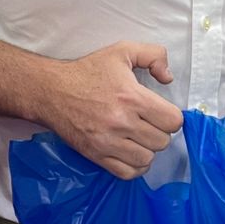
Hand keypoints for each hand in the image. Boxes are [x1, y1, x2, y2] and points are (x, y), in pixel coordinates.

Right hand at [39, 42, 182, 178]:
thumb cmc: (87, 72)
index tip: (161, 112)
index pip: (172, 121)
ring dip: (147, 149)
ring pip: (147, 159)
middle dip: (159, 132)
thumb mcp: (122, 50)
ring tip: (139, 137)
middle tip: (148, 123)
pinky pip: (128, 173)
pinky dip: (134, 166)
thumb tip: (168, 78)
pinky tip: (131, 152)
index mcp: (132, 97)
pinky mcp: (96, 155)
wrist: (52, 91)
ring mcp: (108, 142)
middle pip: (162, 141)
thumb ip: (154, 55)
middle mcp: (121, 122)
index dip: (171, 116)